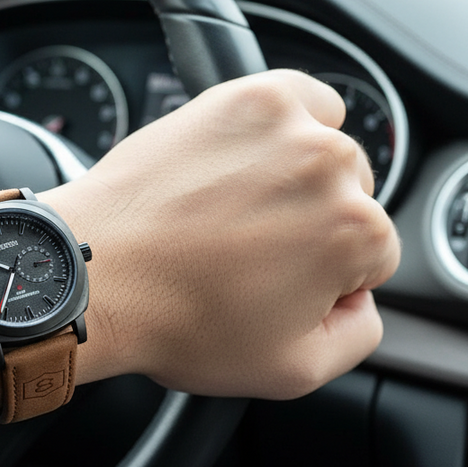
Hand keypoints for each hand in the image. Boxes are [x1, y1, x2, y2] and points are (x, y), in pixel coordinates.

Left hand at [43, 69, 400, 399]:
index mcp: (354, 233)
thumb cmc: (175, 318)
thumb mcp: (290, 369)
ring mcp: (283, 125)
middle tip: (249, 248)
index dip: (327, 276)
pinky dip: (285, 122)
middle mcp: (328, 167)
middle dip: (311, 223)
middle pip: (350, 197)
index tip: (280, 279)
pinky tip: (245, 158)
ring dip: (297, 175)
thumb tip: (360, 300)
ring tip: (234, 207)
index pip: (372, 254)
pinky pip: (295, 98)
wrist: (95, 271)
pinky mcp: (239, 97)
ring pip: (326, 149)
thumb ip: (356, 335)